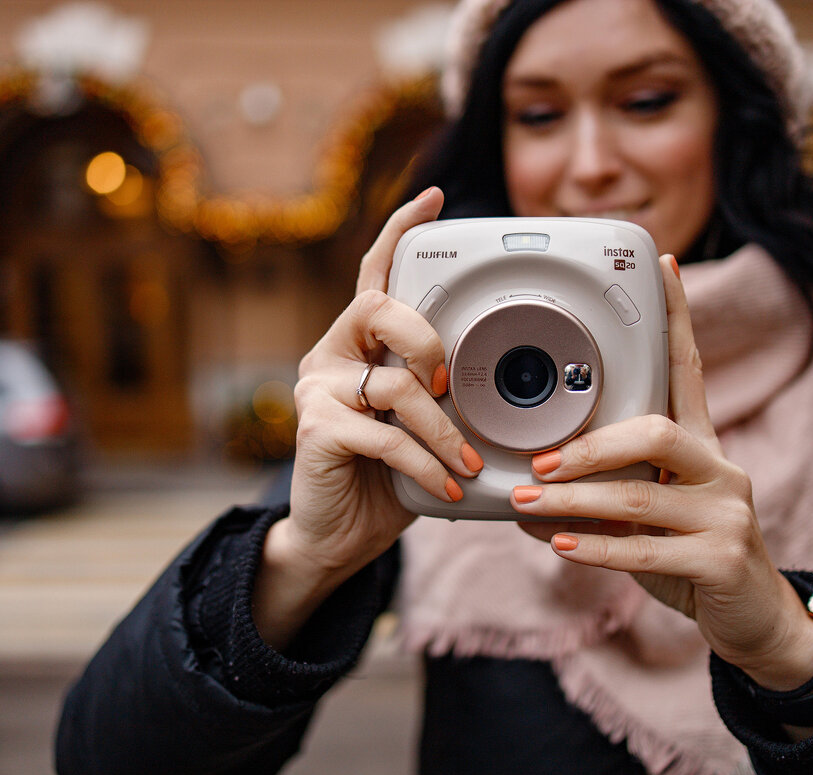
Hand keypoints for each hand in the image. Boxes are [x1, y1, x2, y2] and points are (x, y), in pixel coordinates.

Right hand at [254, 188, 482, 648]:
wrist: (337, 536)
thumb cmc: (384, 478)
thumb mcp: (421, 427)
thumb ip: (441, 395)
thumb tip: (497, 384)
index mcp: (358, 344)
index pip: (375, 273)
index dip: (400, 232)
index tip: (433, 199)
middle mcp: (331, 355)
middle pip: (379, 309)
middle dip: (429, 342)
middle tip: (451, 386)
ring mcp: (318, 390)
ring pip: (396, 385)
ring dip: (445, 431)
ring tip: (466, 462)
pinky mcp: (315, 429)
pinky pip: (387, 437)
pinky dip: (427, 464)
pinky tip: (446, 485)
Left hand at [511, 255, 812, 691]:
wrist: (752, 617)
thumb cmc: (689, 553)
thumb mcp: (650, 514)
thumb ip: (604, 492)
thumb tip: (527, 487)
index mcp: (701, 447)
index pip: (689, 370)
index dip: (677, 317)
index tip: (664, 264)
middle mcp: (720, 469)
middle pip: (655, 432)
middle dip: (589, 445)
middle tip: (539, 460)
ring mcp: (727, 515)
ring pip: (639, 496)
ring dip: (573, 500)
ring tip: (526, 500)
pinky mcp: (722, 560)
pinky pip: (645, 550)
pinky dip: (595, 548)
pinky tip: (560, 544)